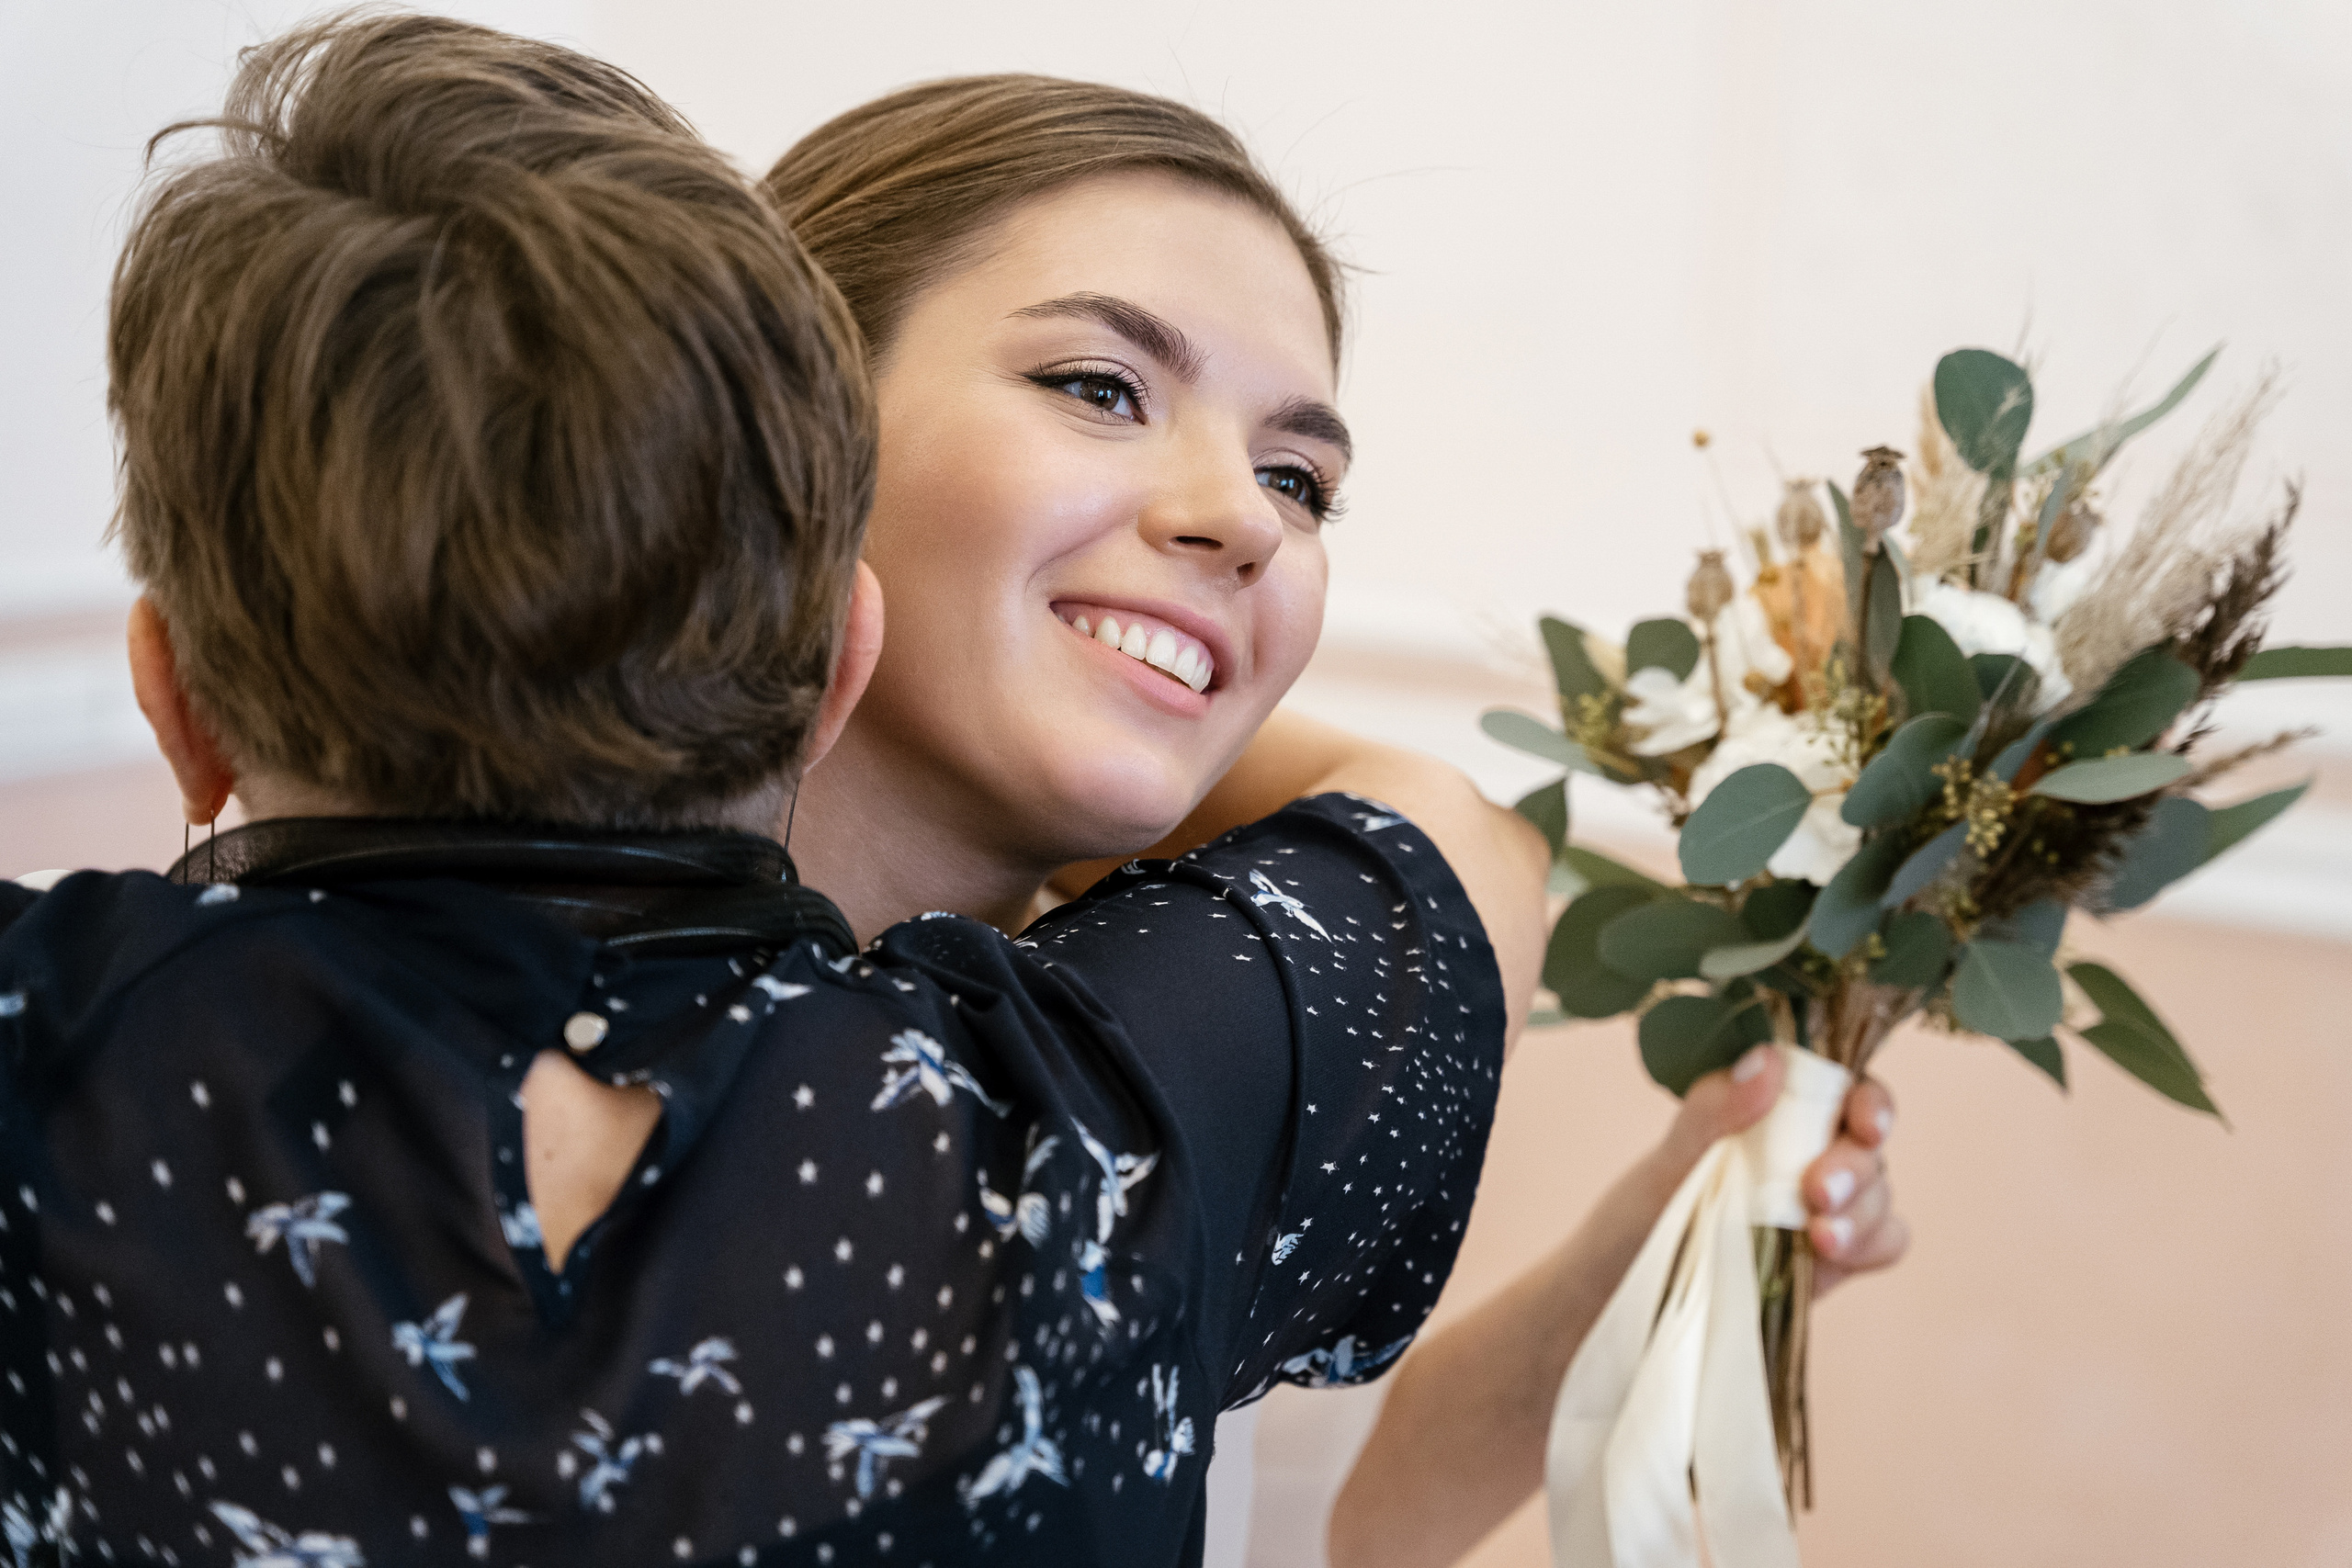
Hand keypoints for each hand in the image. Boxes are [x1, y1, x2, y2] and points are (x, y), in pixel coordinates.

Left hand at [1654, 1044, 1908, 1294]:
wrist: (1656, 1244)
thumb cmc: (1675, 1177)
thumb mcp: (1685, 1140)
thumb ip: (1722, 1102)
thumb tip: (1767, 1061)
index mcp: (1801, 1103)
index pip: (1858, 1091)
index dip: (1872, 1105)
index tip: (1863, 1126)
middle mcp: (1831, 1145)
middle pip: (1870, 1150)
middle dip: (1853, 1171)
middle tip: (1817, 1191)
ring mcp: (1842, 1198)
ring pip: (1880, 1198)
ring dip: (1857, 1216)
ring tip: (1819, 1236)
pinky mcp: (1845, 1247)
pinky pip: (1884, 1242)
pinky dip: (1865, 1246)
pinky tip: (1827, 1255)